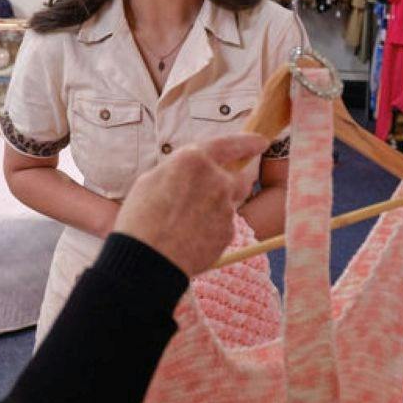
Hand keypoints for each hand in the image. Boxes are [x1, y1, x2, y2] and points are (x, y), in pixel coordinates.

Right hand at [111, 134, 266, 276]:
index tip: (261, 142)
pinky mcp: (228, 232)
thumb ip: (179, 170)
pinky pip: (225, 225)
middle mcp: (216, 180)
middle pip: (239, 178)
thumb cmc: (141, 219)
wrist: (148, 260)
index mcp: (194, 160)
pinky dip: (213, 229)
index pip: (230, 144)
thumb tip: (190, 173)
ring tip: (188, 223)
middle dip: (229, 184)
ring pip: (230, 203)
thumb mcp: (151, 180)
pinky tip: (191, 238)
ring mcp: (226, 208)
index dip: (248, 142)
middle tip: (206, 198)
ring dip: (217, 208)